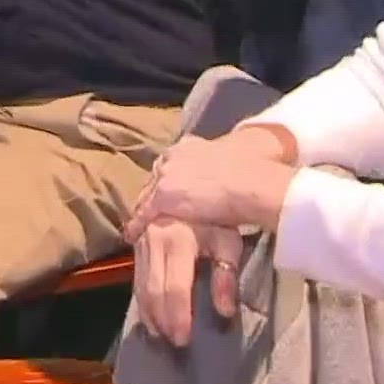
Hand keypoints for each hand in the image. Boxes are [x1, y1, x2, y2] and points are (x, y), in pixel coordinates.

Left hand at [128, 131, 298, 236]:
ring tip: (137, 225)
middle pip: (153, 180)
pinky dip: (137, 226)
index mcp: (187, 146)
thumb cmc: (250, 172)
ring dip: (142, 211)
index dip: (164, 182)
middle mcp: (171, 157)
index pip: (167, 166)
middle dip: (150, 195)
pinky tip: (133, 236)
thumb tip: (223, 179)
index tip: (162, 192)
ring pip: (146, 197)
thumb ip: (216, 169)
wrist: (248, 180)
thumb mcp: (227, 162)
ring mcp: (165, 177)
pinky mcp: (163, 198)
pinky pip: (144, 215)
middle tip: (146, 211)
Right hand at [133, 218, 246, 346]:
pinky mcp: (136, 244)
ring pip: (140, 285)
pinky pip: (135, 276)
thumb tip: (225, 311)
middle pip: (153, 289)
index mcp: (177, 240)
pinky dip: (141, 300)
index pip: (175, 287)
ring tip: (160, 334)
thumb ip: (226, 277)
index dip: (178, 315)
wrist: (192, 187)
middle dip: (162, 320)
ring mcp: (142, 242)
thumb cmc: (217, 218)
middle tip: (174, 343)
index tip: (184, 339)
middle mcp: (154, 240)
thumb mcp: (228, 242)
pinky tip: (149, 315)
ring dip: (149, 313)